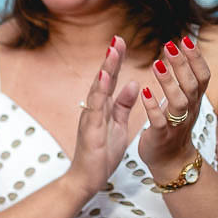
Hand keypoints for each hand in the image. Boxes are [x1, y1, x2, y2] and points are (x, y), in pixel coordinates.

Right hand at [62, 37, 139, 199]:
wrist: (87, 179)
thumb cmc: (101, 155)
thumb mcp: (118, 126)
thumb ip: (122, 105)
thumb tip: (131, 83)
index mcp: (101, 108)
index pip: (109, 81)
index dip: (115, 62)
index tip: (120, 43)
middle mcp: (93, 109)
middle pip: (102, 80)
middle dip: (110, 59)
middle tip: (117, 38)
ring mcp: (90, 118)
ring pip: (98, 89)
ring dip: (105, 69)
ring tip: (112, 51)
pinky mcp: (90, 129)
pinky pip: (96, 107)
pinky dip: (99, 90)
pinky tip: (104, 77)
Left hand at [139, 36, 208, 175]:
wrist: (170, 161)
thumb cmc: (173, 126)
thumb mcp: (183, 102)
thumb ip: (182, 81)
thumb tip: (180, 53)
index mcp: (193, 101)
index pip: (202, 76)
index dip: (196, 58)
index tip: (186, 39)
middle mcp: (188, 111)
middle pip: (191, 85)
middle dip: (182, 64)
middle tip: (169, 45)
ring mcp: (176, 124)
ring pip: (178, 102)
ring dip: (168, 82)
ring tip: (157, 64)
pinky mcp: (161, 136)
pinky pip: (159, 121)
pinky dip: (153, 107)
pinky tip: (145, 92)